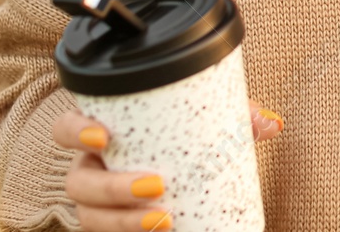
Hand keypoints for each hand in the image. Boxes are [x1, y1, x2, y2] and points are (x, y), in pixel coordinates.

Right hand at [52, 101, 281, 229]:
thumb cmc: (186, 143)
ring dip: (122, 223)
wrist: (189, 184)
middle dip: (113, 189)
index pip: (66, 129)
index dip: (75, 131)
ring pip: (89, 219)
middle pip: (78, 185)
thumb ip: (237, 119)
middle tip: (157, 186)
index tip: (104, 136)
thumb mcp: (207, 125)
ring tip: (165, 221)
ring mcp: (97, 208)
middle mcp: (92, 173)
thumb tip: (273, 123)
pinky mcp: (112, 230)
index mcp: (105, 138)